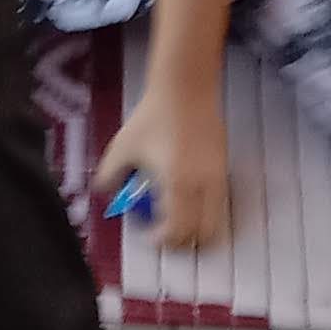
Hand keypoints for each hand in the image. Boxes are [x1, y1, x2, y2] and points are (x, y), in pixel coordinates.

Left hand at [112, 67, 231, 253]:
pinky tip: (186, 195)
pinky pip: (219, 202)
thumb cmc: (153, 116)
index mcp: (178, 185)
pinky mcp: (224, 167)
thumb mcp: (122, 146)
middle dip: (183, 240)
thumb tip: (105, 194)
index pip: (177, 231)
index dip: (162, 240)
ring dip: (196, 226)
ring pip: (215, 220)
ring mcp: (218, 177)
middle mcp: (203, 186)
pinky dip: (204, 209)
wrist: (185, 89)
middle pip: (203, 234)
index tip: (149, 235)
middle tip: (164, 233)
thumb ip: (110, 175)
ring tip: (176, 216)